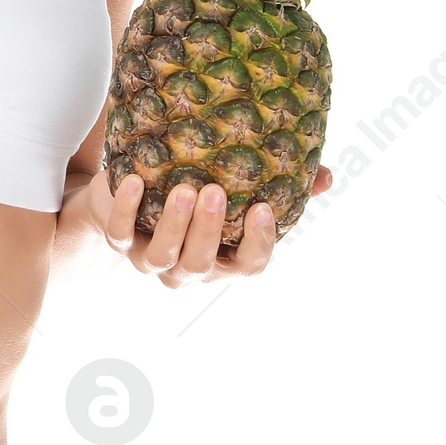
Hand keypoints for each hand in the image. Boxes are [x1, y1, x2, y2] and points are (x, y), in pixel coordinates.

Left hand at [89, 166, 332, 287]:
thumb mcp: (240, 188)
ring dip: (174, 225)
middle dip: (209, 230)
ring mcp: (151, 258)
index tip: (262, 208)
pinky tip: (134, 181)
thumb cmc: (199, 190)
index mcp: (224, 259)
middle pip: (201, 263)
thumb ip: (285, 186)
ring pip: (163, 257)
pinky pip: (119, 233)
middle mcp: (189, 268)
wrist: (132, 191)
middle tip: (215, 191)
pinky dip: (126, 209)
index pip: (249, 265)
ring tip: (184, 189)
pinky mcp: (119, 240)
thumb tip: (326, 175)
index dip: (258, 243)